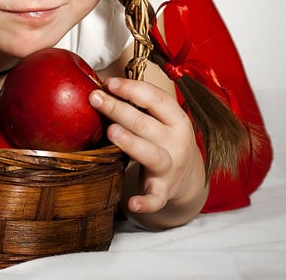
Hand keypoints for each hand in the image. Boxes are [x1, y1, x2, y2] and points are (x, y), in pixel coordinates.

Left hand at [89, 77, 207, 226]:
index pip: (156, 98)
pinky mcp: (163, 190)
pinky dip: (145, 202)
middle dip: (119, 109)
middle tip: (96, 99)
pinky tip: (131, 203)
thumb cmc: (166, 139)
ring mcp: (171, 167)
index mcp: (178, 119)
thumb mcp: (163, 120)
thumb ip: (141, 105)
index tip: (109, 83)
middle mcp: (177, 142)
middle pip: (146, 124)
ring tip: (111, 132)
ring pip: (152, 155)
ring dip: (131, 143)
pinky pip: (155, 198)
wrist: (189, 177)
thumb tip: (105, 86)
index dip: (132, 88)